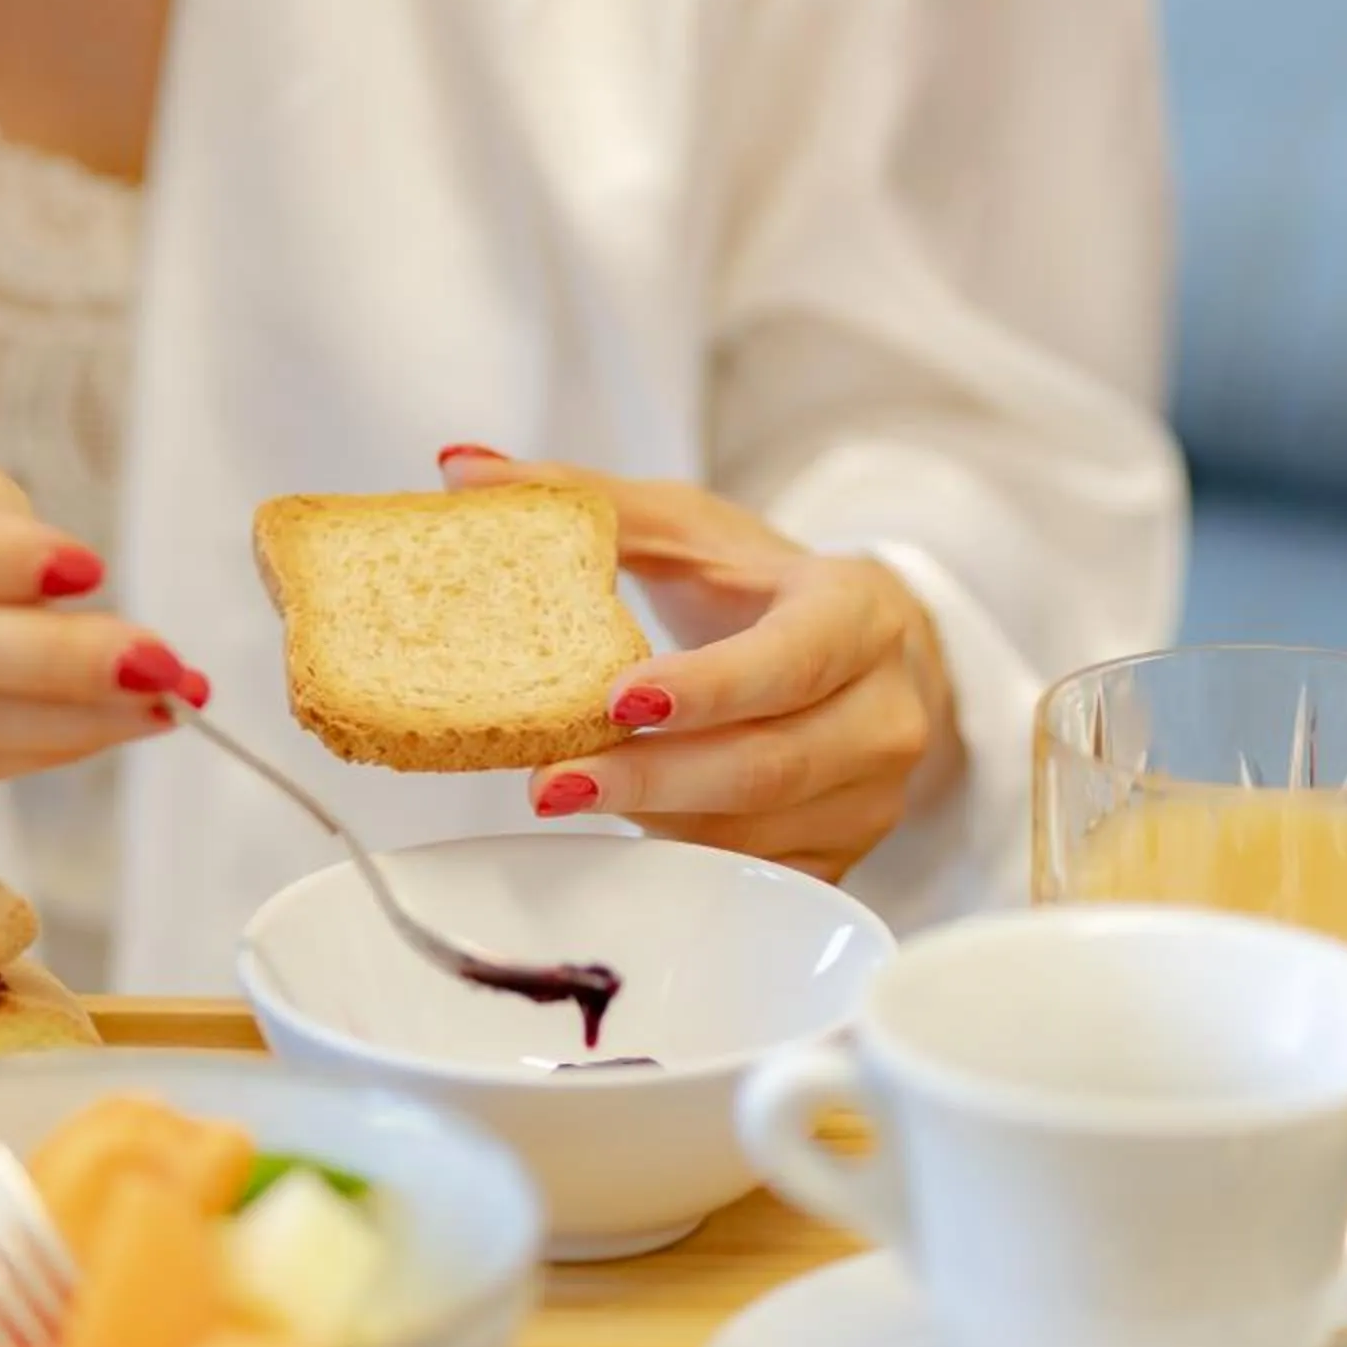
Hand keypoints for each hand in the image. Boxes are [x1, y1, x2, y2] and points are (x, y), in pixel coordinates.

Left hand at [439, 447, 958, 882]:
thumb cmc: (765, 588)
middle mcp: (884, 711)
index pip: (791, 661)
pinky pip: (755, 876)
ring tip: (572, 795)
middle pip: (766, 764)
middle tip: (550, 784)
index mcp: (859, 613)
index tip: (619, 700)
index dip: (708, 688)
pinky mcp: (845, 854)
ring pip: (753, 832)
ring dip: (655, 822)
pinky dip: (683, 859)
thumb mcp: (691, 530)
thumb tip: (462, 470)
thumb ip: (584, 499)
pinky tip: (626, 836)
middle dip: (651, 780)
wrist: (869, 659)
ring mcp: (872, 795)